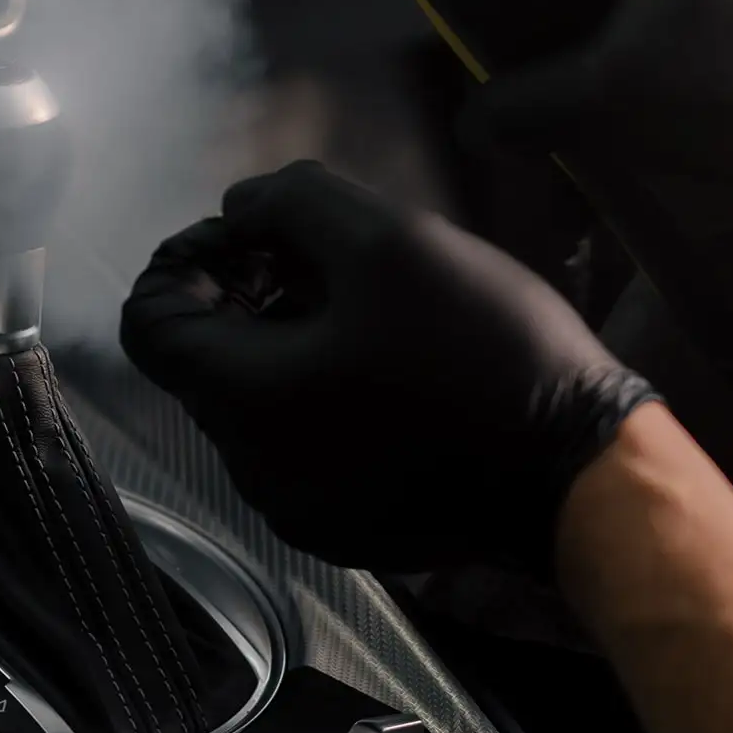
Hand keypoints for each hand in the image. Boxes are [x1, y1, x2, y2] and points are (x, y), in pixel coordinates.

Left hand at [119, 161, 659, 574]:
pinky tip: (404, 369)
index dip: (192, 257)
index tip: (264, 234)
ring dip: (297, 343)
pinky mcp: (354, 528)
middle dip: (253, 294)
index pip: (149, 320)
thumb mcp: (390, 242)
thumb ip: (294, 204)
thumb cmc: (486, 358)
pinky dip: (331, 397)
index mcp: (245, 404)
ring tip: (382, 311)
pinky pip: (309, 445)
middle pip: (207, 361)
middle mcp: (254, 471)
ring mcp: (304, 510)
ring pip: (262, 403)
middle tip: (338, 260)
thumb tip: (242, 209)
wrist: (583, 480)